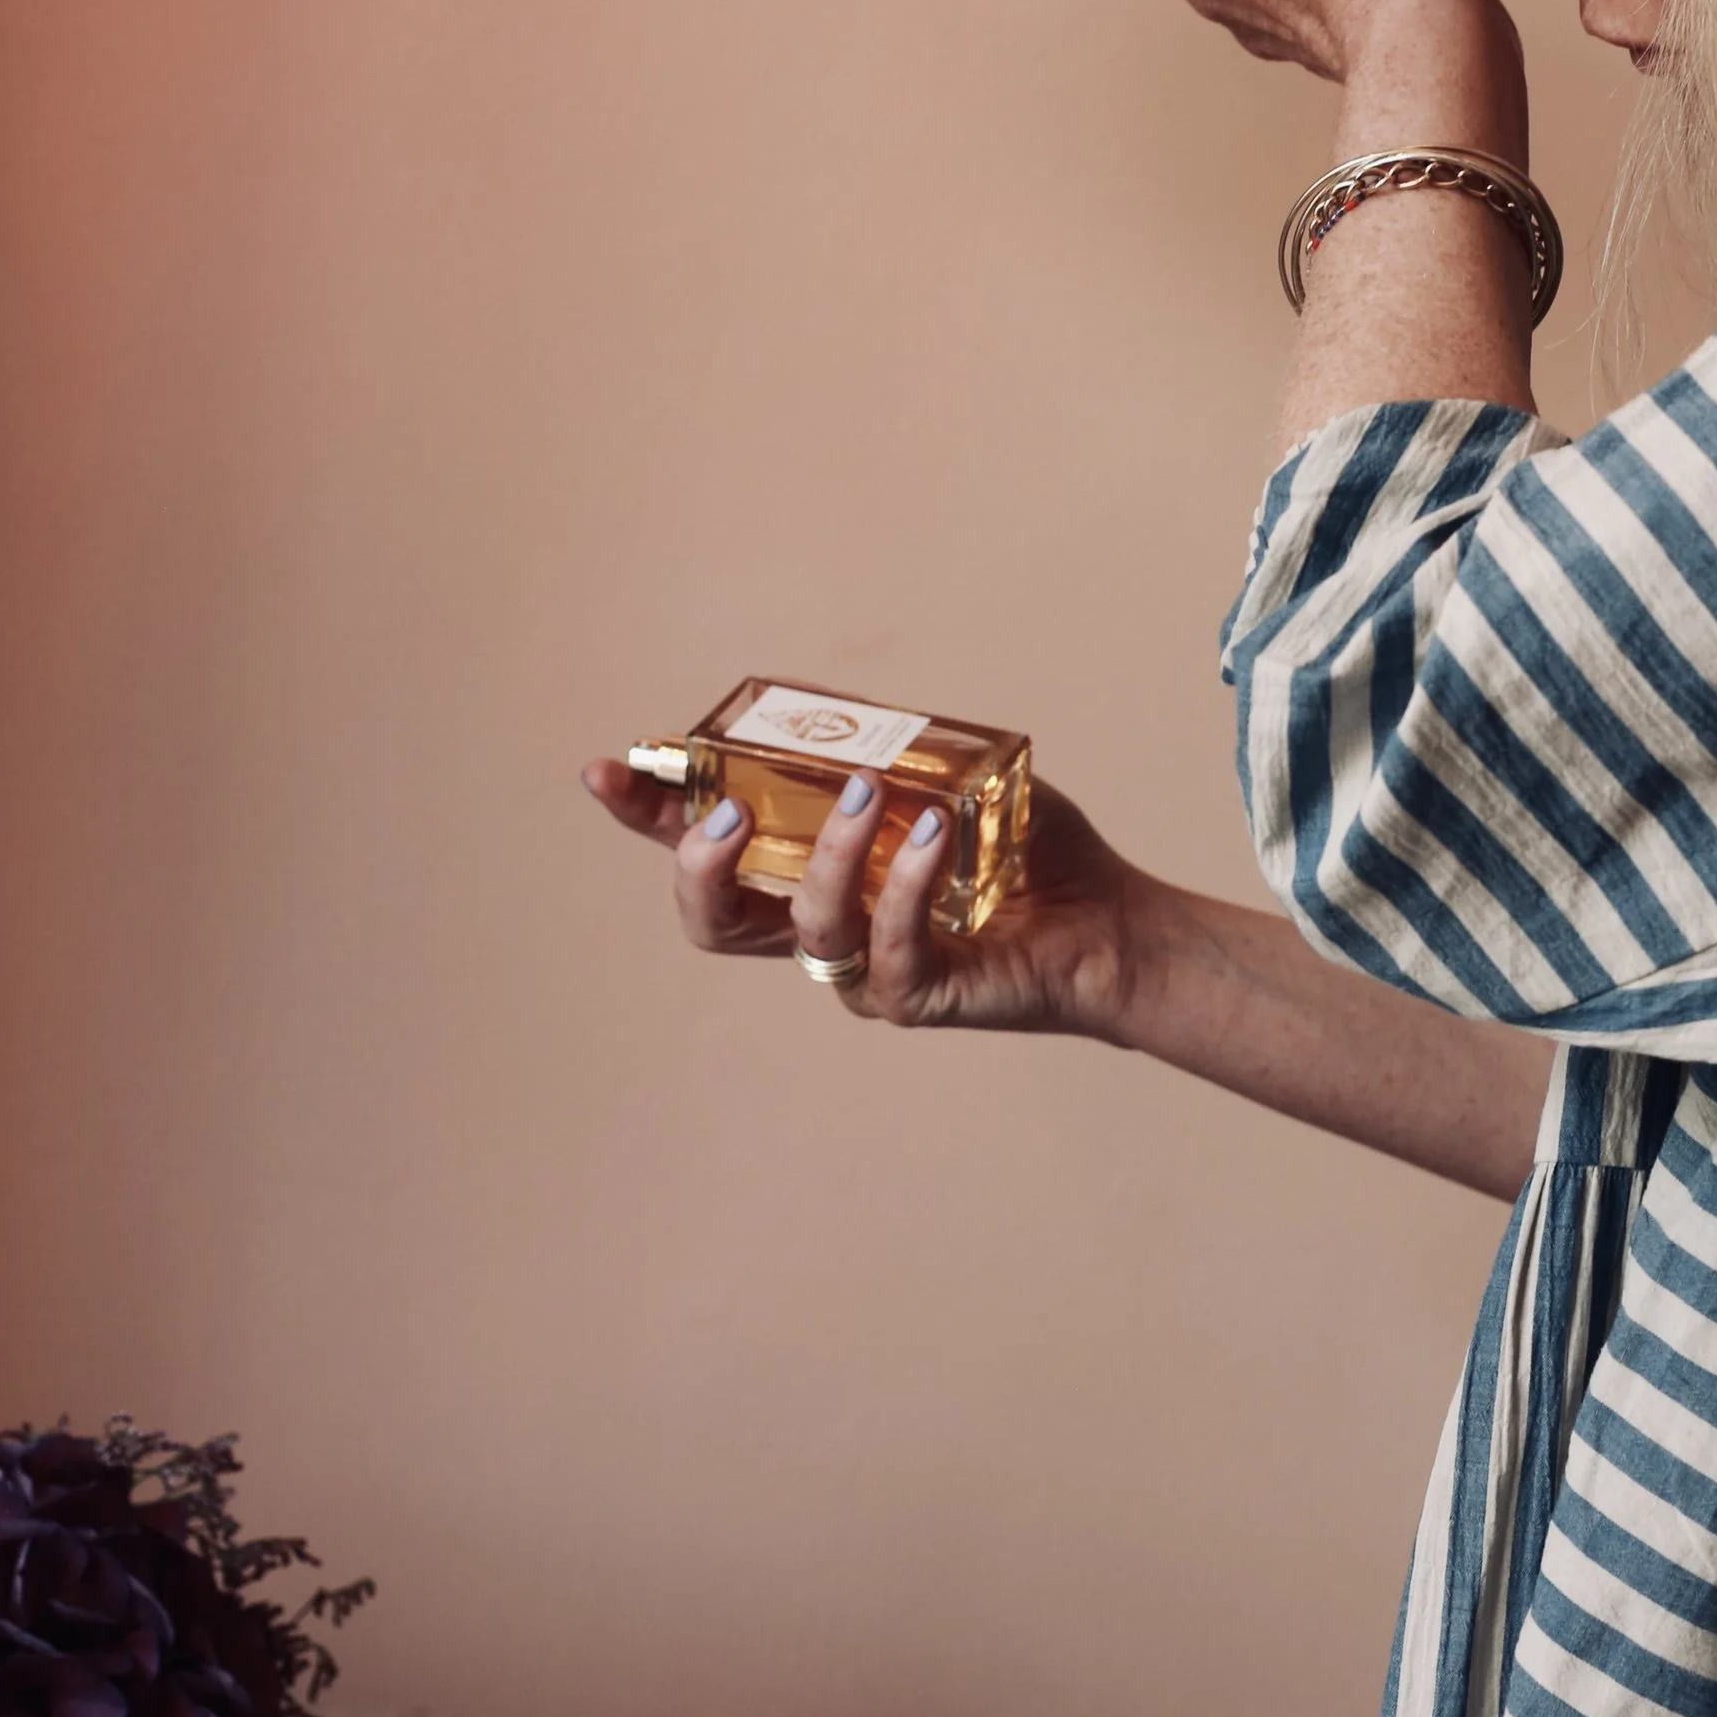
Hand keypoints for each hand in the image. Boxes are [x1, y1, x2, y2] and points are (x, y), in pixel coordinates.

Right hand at [580, 761, 1145, 1038]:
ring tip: (869, 796)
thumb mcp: (954, 776)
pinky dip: (899, 884)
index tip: (607, 770)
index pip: (711, 844)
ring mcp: (863, 971)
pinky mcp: (914, 997)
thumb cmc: (1029, 850)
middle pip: (713, 919)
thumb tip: (842, 719)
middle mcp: (824, 928)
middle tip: (723, 815)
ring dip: (825, 856)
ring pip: (798, 929)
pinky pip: (883, 945)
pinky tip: (928, 838)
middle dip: (694, 863)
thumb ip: (895, 748)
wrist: (1108, 919)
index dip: (650, 814)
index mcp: (814, 870)